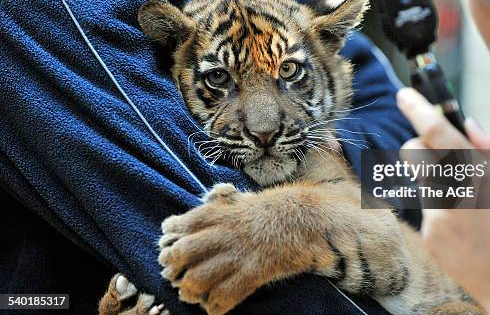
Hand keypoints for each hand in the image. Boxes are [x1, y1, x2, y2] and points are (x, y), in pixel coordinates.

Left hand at [158, 184, 271, 314]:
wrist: (307, 218)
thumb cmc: (277, 210)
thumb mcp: (246, 202)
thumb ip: (224, 208)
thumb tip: (205, 213)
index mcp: (224, 214)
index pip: (188, 222)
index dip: (172, 232)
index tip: (165, 240)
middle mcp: (227, 234)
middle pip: (186, 250)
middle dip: (173, 264)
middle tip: (170, 272)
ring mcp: (240, 254)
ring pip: (200, 277)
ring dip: (190, 289)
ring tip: (188, 293)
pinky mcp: (254, 272)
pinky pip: (227, 294)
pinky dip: (215, 305)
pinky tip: (212, 307)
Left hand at [396, 87, 489, 314]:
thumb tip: (468, 124)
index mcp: (479, 173)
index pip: (437, 131)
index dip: (416, 108)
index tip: (404, 94)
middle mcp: (452, 190)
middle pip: (412, 152)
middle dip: (419, 146)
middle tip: (439, 157)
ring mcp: (436, 215)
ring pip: (423, 182)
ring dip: (438, 185)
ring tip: (470, 210)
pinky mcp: (429, 236)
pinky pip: (428, 211)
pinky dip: (443, 213)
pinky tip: (465, 232)